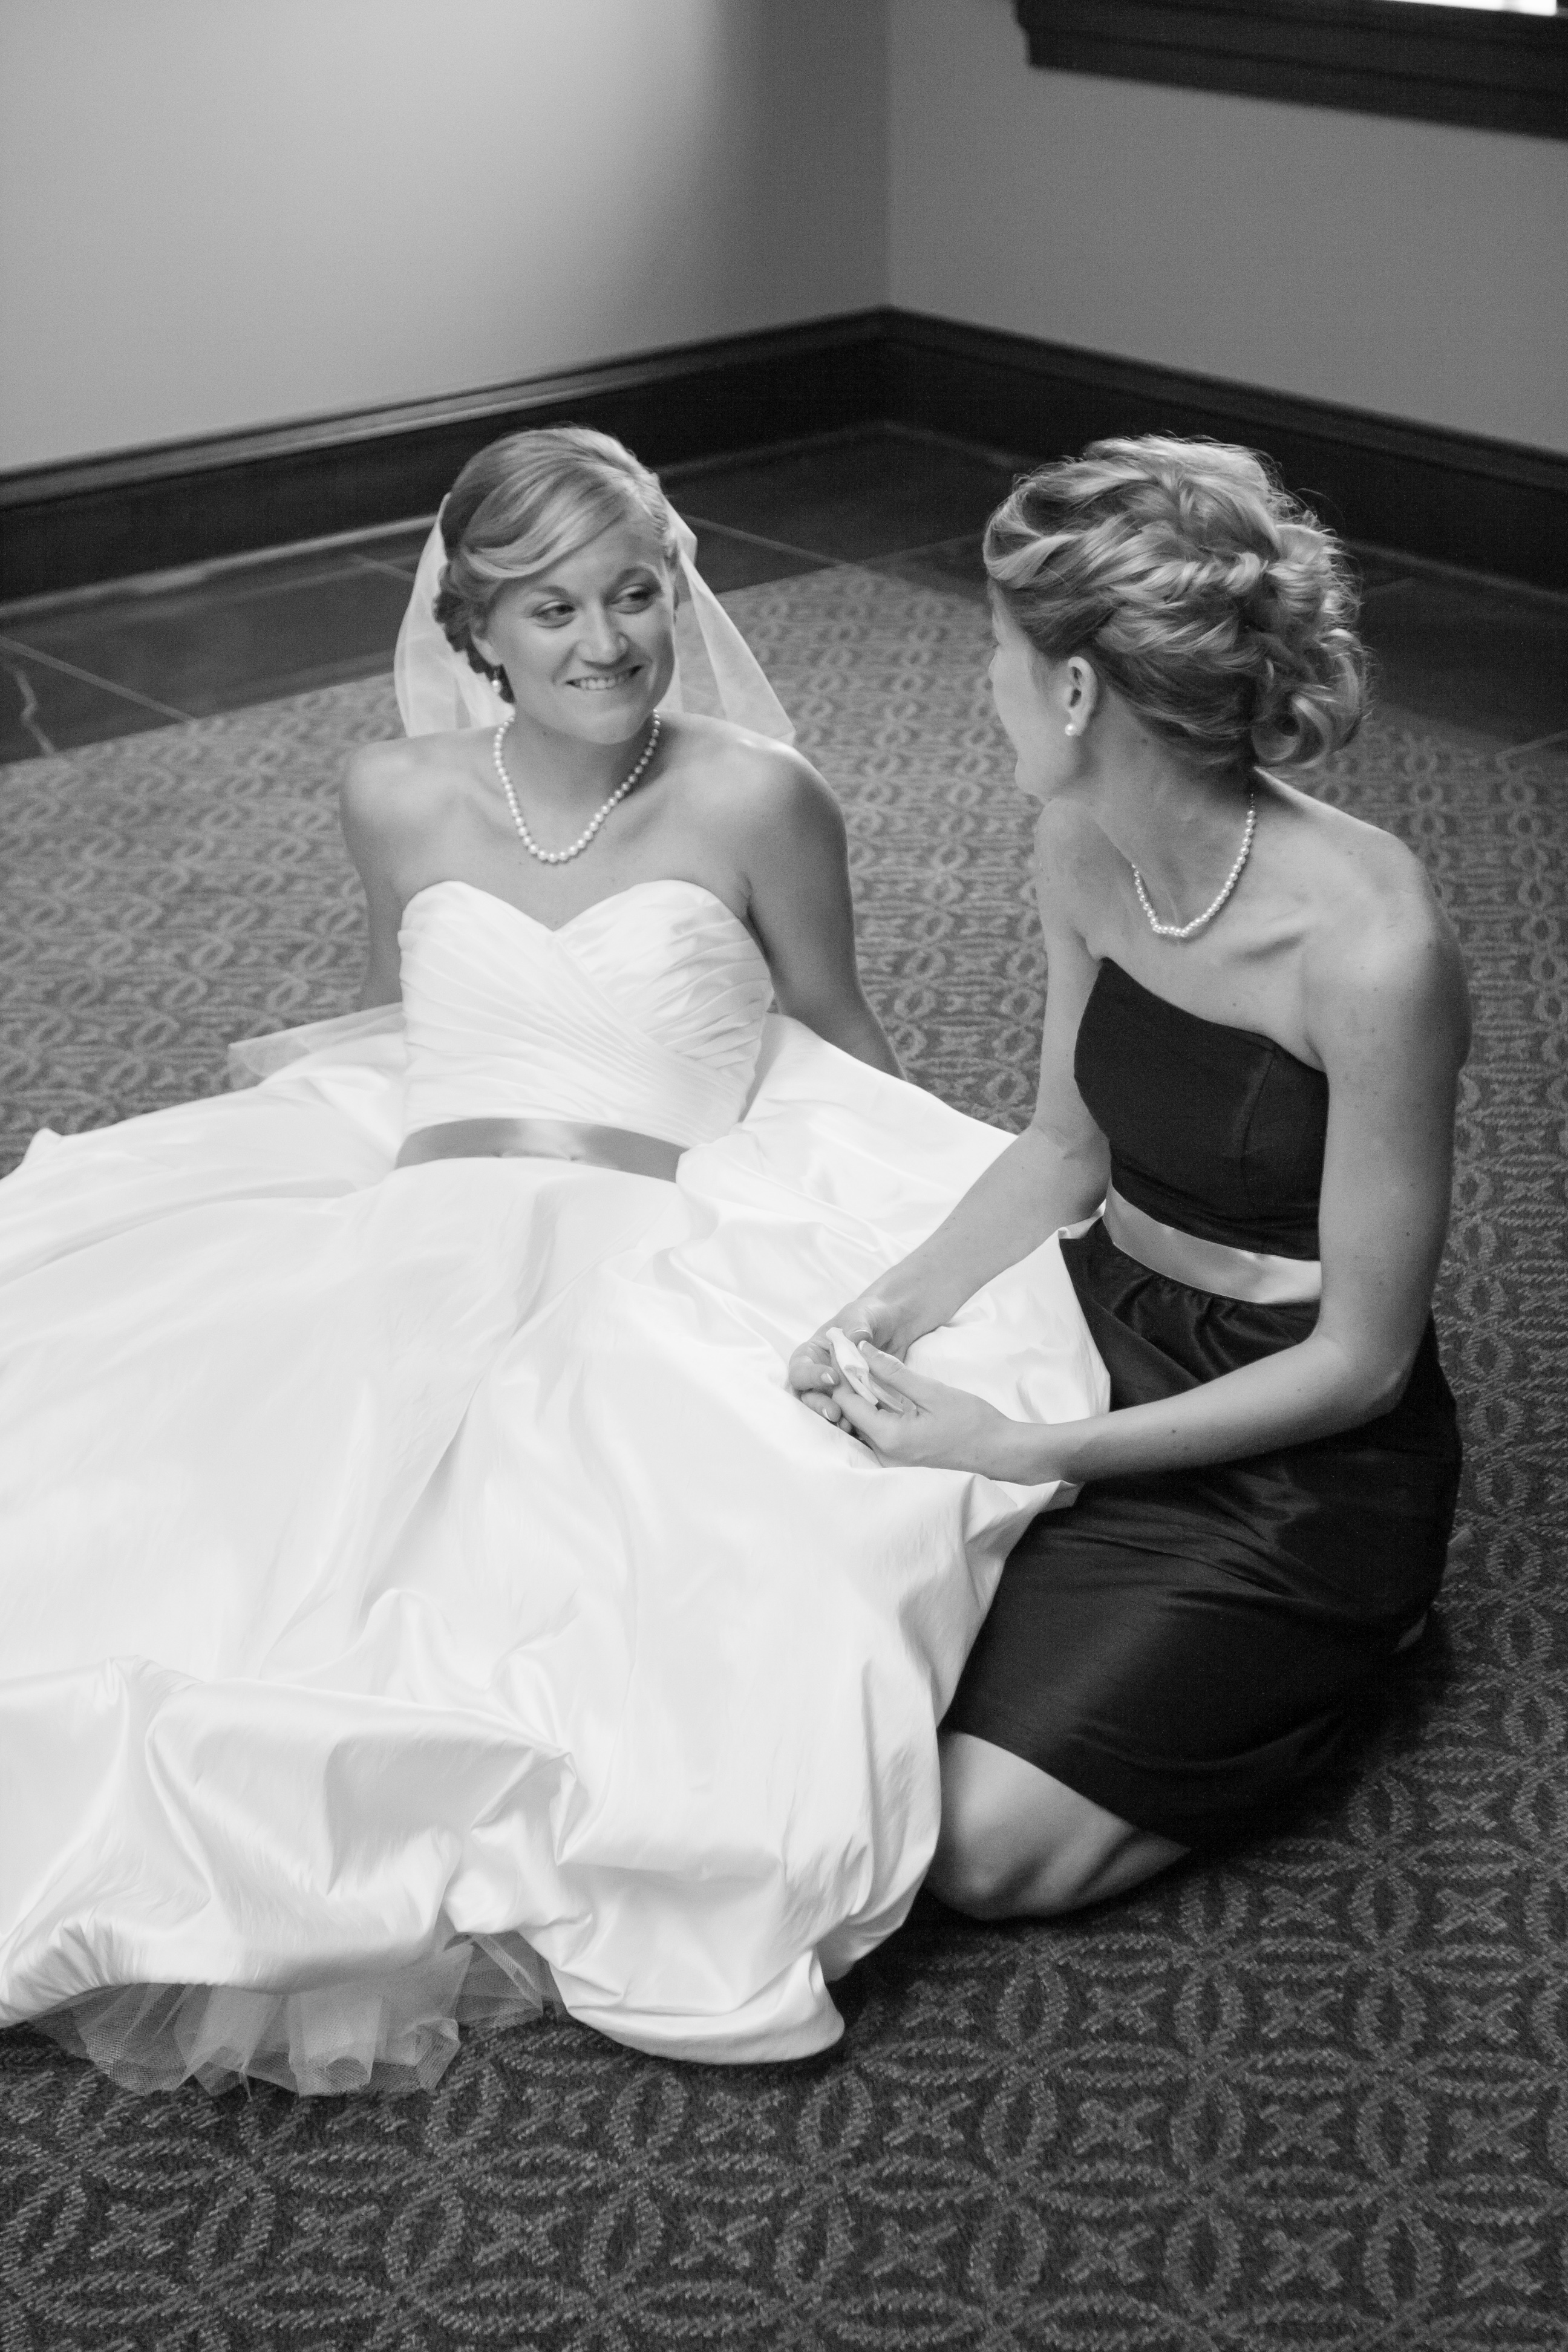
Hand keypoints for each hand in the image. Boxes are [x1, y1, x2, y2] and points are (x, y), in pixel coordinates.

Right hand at [788, 1296, 906, 1426]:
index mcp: (813, 1353)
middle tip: (835, 1412)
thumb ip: (857, 1324)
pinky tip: (863, 1428)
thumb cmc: (869, 1317)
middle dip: (818, 1405)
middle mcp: (819, 1375)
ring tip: (848, 1425)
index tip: (832, 1378)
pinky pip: (850, 1416)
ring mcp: (837, 1391)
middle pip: (807, 1396)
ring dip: (834, 1419)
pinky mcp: (856, 1402)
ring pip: (826, 1410)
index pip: (801, 1368)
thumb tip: (856, 1337)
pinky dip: (854, 1423)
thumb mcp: (862, 1315)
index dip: (811, 1376)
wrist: (894, 1328)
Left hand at [830, 1347, 1028, 1477]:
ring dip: (859, 1396)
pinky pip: (875, 1432)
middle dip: (847, 1384)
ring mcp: (890, 1460)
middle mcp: (883, 1454)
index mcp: (889, 1438)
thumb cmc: (972, 1422)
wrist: (999, 1452)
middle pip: (849, 1415)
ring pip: (860, 1424)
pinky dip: (873, 1410)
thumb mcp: (931, 1391)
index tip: (841, 1350)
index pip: (846, 1403)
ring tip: (864, 1367)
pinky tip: (880, 1391)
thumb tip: (863, 1350)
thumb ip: (893, 1372)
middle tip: (851, 1354)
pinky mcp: (899, 1459)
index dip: (840, 1374)